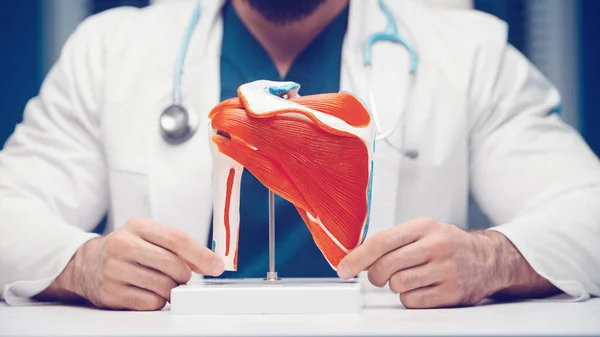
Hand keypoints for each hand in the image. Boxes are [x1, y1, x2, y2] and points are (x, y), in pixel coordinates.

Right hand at [39, 218, 223, 309]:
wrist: (86, 264)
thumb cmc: (127, 249)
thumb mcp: (148, 237)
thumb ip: (178, 246)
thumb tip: (210, 262)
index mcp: (138, 226)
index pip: (177, 239)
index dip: (202, 255)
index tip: (217, 266)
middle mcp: (123, 245)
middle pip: (173, 265)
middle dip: (185, 275)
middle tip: (183, 277)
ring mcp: (115, 270)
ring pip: (163, 286)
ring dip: (172, 290)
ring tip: (164, 284)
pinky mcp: (110, 293)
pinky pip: (150, 303)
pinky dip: (158, 301)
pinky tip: (151, 292)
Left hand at [336, 217, 557, 307]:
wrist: (488, 259)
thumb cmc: (447, 244)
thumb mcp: (422, 231)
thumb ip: (392, 241)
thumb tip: (356, 257)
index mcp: (424, 227)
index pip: (381, 241)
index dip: (357, 257)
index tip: (344, 269)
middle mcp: (436, 246)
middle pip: (386, 266)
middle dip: (375, 275)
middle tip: (379, 276)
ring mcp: (446, 270)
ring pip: (397, 285)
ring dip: (395, 286)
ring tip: (408, 278)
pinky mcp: (452, 293)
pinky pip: (412, 301)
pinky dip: (409, 298)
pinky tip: (420, 288)